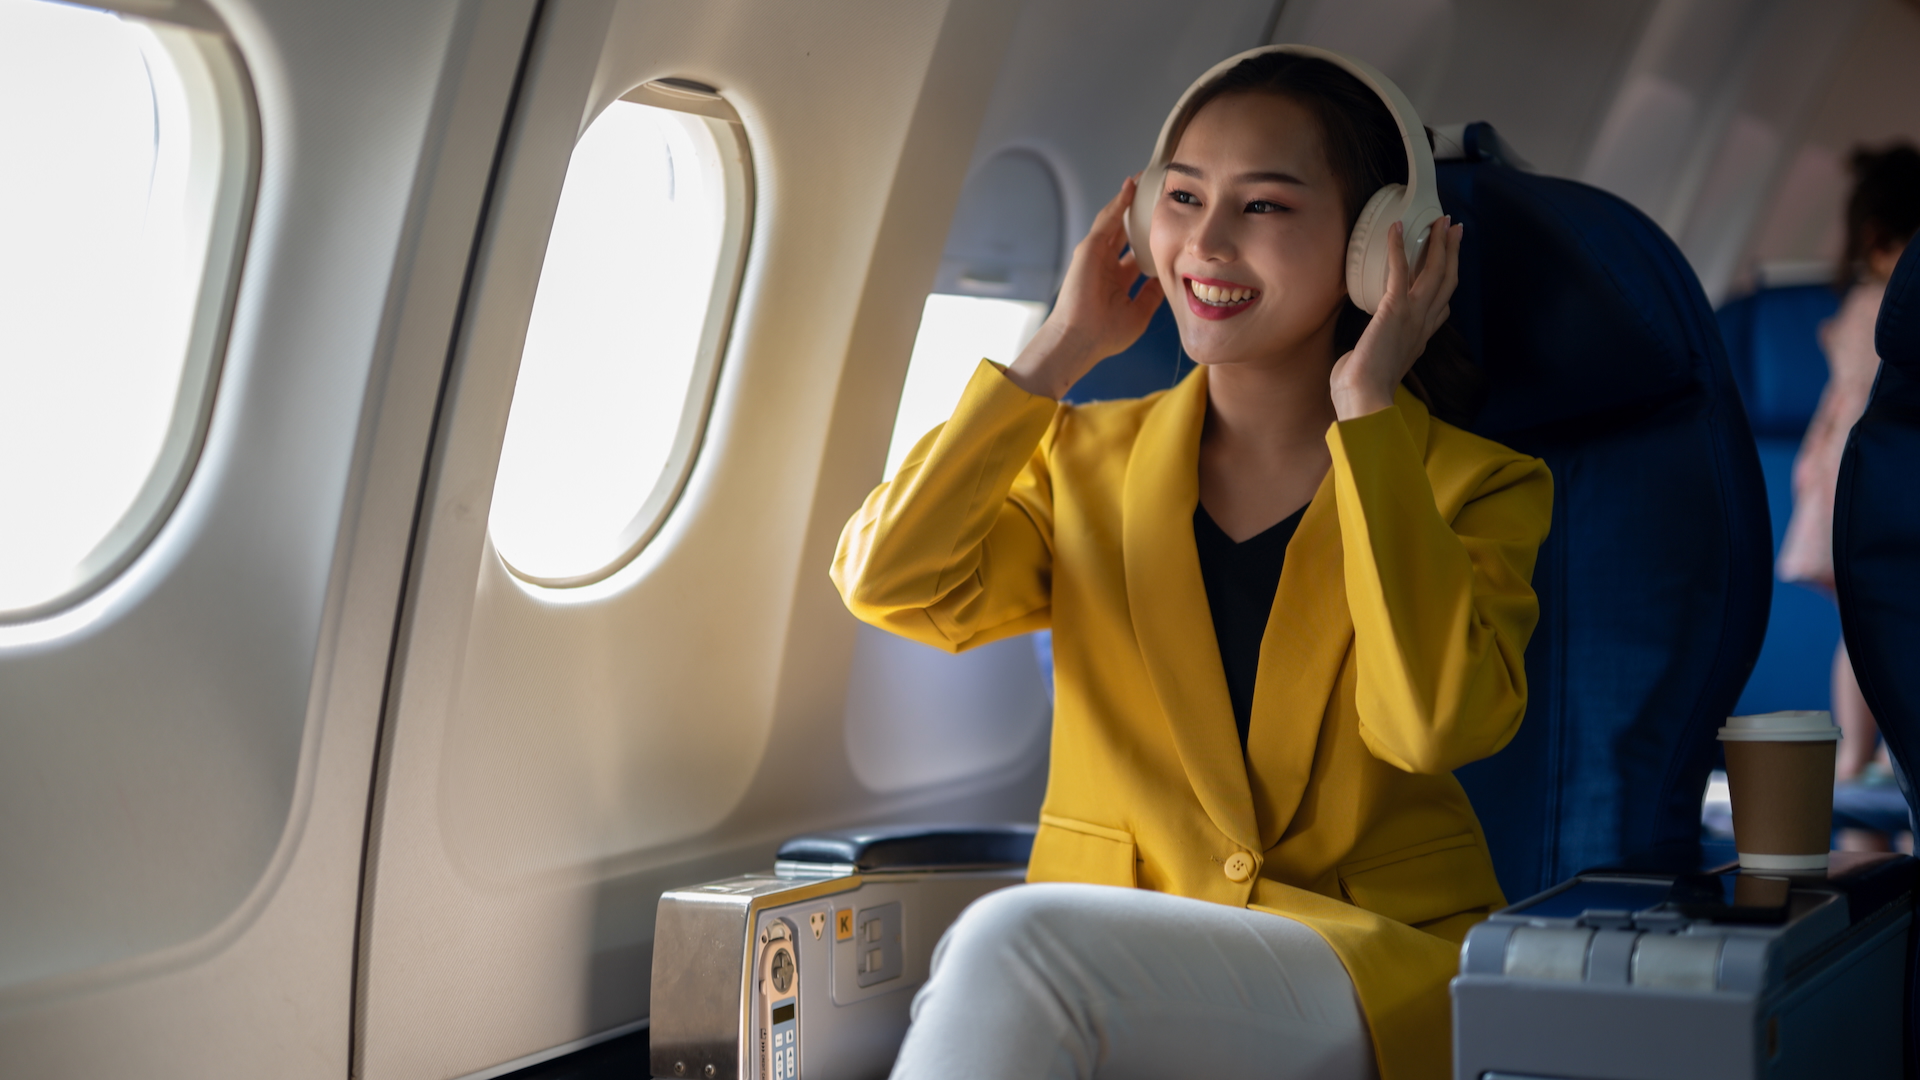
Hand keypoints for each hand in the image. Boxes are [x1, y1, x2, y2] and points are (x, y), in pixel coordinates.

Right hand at [1005, 176, 1166, 398]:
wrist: (1080, 340)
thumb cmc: (1104, 334)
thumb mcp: (1139, 313)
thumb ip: (1152, 294)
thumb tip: (1166, 279)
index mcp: (1116, 279)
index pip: (1136, 252)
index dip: (1150, 238)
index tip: (1166, 225)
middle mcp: (1105, 264)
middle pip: (1125, 231)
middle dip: (1139, 213)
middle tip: (1157, 194)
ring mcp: (1095, 255)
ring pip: (1115, 220)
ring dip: (1129, 200)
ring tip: (1144, 180)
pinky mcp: (1089, 248)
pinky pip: (1106, 220)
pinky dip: (1118, 203)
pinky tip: (1131, 187)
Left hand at [1329, 216, 1462, 418]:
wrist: (1364, 398)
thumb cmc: (1361, 389)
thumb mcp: (1376, 366)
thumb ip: (1375, 354)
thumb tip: (1357, 353)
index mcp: (1419, 339)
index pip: (1441, 306)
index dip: (1448, 282)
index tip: (1449, 264)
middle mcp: (1422, 324)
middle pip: (1446, 281)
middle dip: (1452, 252)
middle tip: (1454, 228)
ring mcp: (1412, 315)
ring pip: (1434, 271)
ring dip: (1438, 243)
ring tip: (1441, 221)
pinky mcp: (1395, 309)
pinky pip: (1400, 270)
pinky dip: (1398, 247)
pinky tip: (1396, 227)